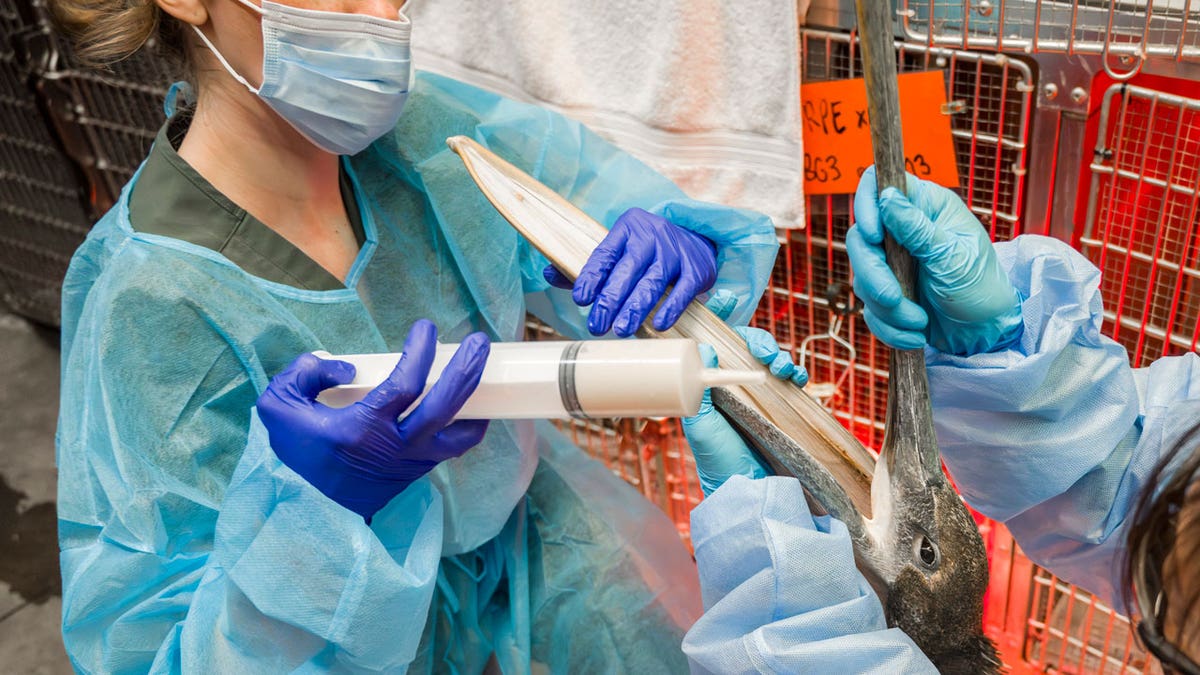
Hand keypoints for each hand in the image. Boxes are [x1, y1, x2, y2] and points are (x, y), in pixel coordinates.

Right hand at [257, 320, 490, 519]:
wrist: (310, 510)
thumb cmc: (298, 452)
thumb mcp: (280, 407)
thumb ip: (306, 373)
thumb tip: (348, 368)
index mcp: (363, 429)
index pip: (405, 385)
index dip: (421, 353)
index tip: (426, 329)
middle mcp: (395, 447)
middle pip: (444, 407)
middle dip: (466, 371)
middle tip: (479, 342)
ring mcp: (412, 462)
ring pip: (459, 434)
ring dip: (476, 400)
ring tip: (486, 373)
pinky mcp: (419, 470)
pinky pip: (454, 448)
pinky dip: (469, 426)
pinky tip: (474, 406)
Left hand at [543, 207, 716, 336]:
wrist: (695, 235)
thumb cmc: (647, 249)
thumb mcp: (619, 248)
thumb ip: (587, 265)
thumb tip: (549, 273)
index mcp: (627, 229)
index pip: (605, 253)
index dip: (591, 276)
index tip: (581, 298)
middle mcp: (651, 237)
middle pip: (627, 271)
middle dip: (610, 300)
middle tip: (597, 325)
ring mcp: (675, 253)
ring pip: (652, 284)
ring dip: (636, 309)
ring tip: (621, 330)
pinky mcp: (696, 269)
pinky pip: (681, 292)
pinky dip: (670, 309)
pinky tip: (658, 326)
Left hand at [684, 328, 805, 495]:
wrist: (749, 489)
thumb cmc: (719, 461)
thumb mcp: (702, 426)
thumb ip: (699, 393)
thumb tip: (706, 350)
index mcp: (715, 389)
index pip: (725, 349)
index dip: (735, 336)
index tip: (741, 330)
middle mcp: (737, 390)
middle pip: (752, 351)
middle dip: (763, 345)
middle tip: (768, 356)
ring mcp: (761, 399)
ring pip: (773, 363)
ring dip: (782, 357)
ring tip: (784, 369)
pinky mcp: (781, 410)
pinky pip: (791, 383)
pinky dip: (797, 374)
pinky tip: (798, 378)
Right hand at [846, 166, 1022, 355]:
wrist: (987, 330)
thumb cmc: (981, 284)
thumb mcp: (952, 255)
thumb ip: (917, 228)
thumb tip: (887, 197)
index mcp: (924, 207)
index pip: (880, 187)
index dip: (866, 205)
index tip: (872, 235)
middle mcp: (902, 230)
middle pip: (860, 241)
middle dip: (874, 275)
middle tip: (893, 299)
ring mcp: (891, 263)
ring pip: (862, 278)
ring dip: (887, 307)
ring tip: (919, 322)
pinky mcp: (886, 292)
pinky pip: (868, 308)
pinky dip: (888, 326)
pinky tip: (914, 336)